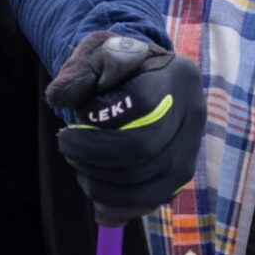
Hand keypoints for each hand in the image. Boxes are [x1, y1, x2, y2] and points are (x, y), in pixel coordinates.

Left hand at [46, 32, 204, 224]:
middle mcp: (195, 113)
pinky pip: (151, 199)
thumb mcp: (97, 55)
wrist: (145, 76)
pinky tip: (94, 183)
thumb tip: (60, 99)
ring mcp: (193, 147)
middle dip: (95, 158)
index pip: (141, 109)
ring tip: (78, 166)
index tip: (68, 128)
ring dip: (103, 183)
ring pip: (148, 183)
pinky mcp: (183, 174)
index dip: (99, 126)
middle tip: (67, 150)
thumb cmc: (117, 65)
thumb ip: (77, 73)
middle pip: (144, 152)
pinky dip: (116, 199)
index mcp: (178, 76)